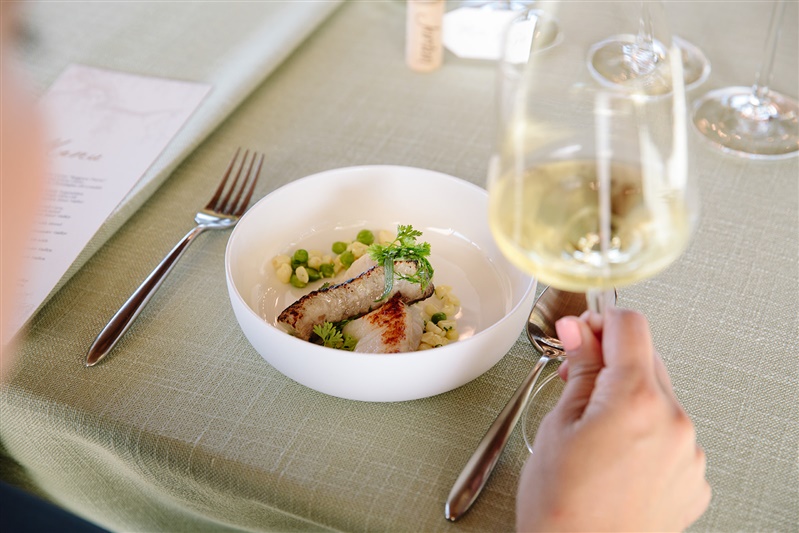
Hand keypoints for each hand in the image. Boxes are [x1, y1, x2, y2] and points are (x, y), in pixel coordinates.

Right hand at [516, 308, 710, 531]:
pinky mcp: (693, 478)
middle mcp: (674, 422)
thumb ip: (579, 369)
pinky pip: (671, 434)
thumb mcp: (558, 425)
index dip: (599, 323)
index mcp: (635, 400)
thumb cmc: (561, 507)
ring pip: (660, 397)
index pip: (630, 326)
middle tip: (576, 381)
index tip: (581, 334)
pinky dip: (646, 432)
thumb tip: (578, 330)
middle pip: (647, 360)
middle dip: (611, 361)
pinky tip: (616, 456)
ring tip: (594, 430)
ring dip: (629, 397)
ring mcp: (689, 453)